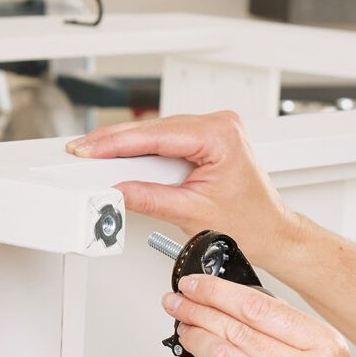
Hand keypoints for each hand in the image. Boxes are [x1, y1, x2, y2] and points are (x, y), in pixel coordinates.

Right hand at [66, 111, 308, 269]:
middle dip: (116, 142)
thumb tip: (118, 192)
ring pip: (157, 132)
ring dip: (127, 144)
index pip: (156, 134)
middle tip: (83, 151)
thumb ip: (151, 200)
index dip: (117, 142)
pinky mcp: (207, 139)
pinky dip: (144, 149)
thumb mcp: (192, 213)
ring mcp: (214, 129)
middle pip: (153, 129)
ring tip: (96, 155)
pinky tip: (122, 156)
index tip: (90, 149)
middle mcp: (219, 125)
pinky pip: (167, 139)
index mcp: (221, 135)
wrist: (272, 232)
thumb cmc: (251, 223)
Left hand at [162, 271, 355, 356]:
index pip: (260, 307)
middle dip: (198, 310)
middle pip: (237, 329)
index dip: (219, 291)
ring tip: (181, 328)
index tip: (196, 284)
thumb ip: (289, 337)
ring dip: (193, 338)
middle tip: (178, 301)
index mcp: (325, 349)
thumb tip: (235, 308)